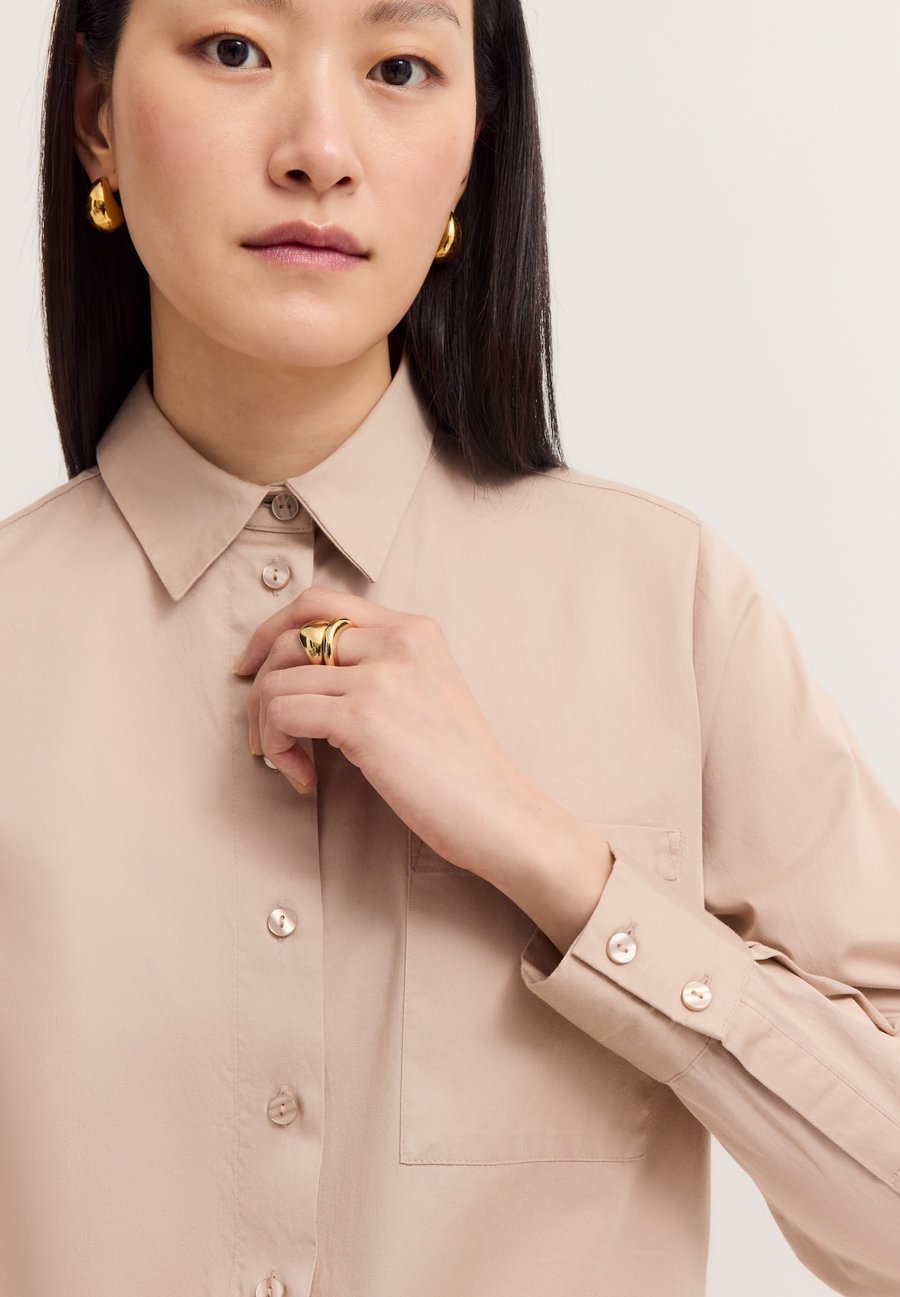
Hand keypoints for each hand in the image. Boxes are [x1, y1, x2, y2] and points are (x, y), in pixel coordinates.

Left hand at [232, 584, 559, 878]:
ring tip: (290, 763)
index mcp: (413, 628)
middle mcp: (397, 640)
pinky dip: (278, 749)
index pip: (319, 601)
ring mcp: (380, 676)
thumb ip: (380, 666)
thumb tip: (302, 672)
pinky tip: (303, 777)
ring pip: (276, 681)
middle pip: (288, 637)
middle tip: (265, 734)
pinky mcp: (363, 717)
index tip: (254, 669)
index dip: (272, 630)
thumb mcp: (427, 691)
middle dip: (259, 687)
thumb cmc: (461, 769)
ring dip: (267, 729)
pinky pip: (281, 714)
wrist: (498, 812)